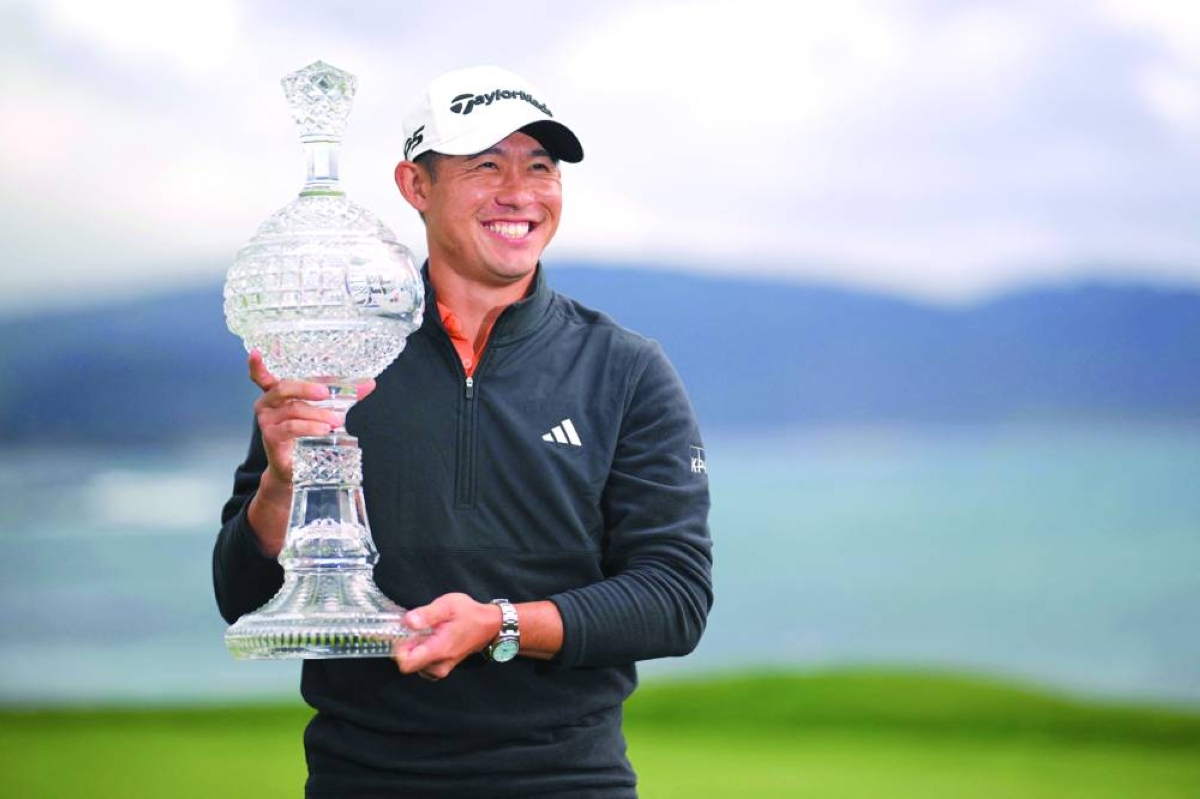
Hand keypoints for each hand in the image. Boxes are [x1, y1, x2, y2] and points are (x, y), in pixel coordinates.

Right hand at [249, 350, 375, 484]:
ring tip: (336, 421)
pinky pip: (291, 427)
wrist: (295, 465)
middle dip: (306, 388)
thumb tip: (370, 383)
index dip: (257, 365)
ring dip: (318, 414)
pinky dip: (310, 427)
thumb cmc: (306, 431)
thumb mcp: (325, 408)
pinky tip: (324, 430)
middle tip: (326, 393)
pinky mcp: (271, 437)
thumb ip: (345, 394)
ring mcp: (267, 421)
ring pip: (293, 409)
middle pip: (283, 388)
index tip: (256, 352)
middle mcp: (267, 404)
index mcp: (276, 393)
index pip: (262, 376)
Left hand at [392, 593, 501, 680]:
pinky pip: (424, 665)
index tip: (401, 635)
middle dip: (407, 648)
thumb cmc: (468, 613)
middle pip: (409, 664)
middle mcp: (439, 665)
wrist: (489, 625)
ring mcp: (441, 668)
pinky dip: (422, 653)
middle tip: (415, 629)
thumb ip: (426, 614)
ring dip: (415, 650)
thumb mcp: (447, 605)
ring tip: (425, 632)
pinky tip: (429, 639)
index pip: (407, 664)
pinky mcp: (443, 667)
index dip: (398, 650)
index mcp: (438, 650)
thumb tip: (407, 622)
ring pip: (416, 665)